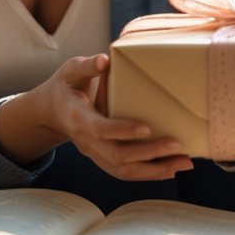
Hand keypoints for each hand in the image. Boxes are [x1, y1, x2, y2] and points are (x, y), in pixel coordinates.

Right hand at [6, 54, 193, 181]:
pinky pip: (125, 172)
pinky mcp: (102, 159)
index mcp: (78, 117)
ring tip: (183, 163)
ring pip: (124, 171)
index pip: (101, 129)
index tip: (147, 128)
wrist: (51, 111)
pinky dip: (149, 174)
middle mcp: (86, 141)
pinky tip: (171, 169)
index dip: (122, 131)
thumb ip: (87, 66)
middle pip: (117, 156)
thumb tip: (104, 60)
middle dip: (149, 154)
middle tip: (177, 144)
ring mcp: (94, 153)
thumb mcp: (70, 70)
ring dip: (155, 170)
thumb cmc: (65, 86)